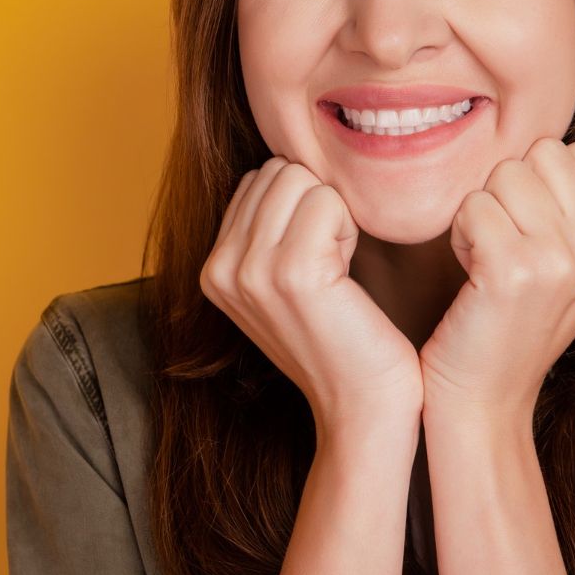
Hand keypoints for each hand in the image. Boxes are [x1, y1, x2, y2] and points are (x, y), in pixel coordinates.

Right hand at [200, 156, 423, 432]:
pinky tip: (347, 276)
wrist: (362, 408)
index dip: (301, 207)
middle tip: (330, 264)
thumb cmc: (339, 340)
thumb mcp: (281, 284)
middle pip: (277, 170)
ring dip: (333, 214)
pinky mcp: (293, 272)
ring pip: (299, 178)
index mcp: (212, 269)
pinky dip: (349, 228)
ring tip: (337, 270)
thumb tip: (282, 167)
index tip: (315, 260)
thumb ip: (266, 232)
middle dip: (315, 203)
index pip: (258, 178)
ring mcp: (251, 270)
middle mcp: (219, 268)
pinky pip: (327, 199)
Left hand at [418, 138, 574, 423]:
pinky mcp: (515, 271)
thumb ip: (571, 208)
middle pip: (540, 154)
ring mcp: (562, 261)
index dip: (536, 183)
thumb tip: (547, 146)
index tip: (526, 235)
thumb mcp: (564, 268)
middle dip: (507, 191)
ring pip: (503, 175)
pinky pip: (473, 205)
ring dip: (480, 212)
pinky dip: (459, 234)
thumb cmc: (508, 325)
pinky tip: (469, 275)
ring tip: (485, 263)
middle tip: (501, 248)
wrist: (484, 403)